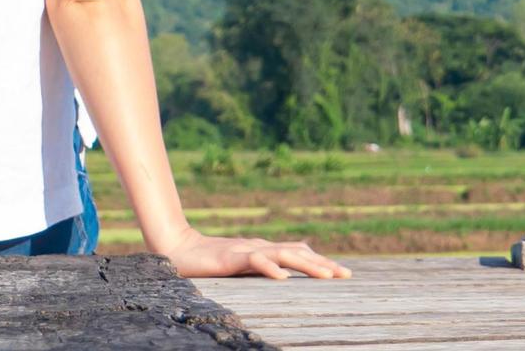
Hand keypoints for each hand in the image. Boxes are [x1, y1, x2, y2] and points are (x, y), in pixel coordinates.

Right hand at [156, 231, 348, 279]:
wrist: (178, 249)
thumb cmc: (209, 261)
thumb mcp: (242, 265)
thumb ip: (262, 266)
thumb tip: (286, 273)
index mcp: (264, 249)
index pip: (299, 252)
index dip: (321, 261)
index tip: (344, 274)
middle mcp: (260, 246)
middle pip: (298, 252)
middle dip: (323, 264)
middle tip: (346, 275)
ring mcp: (246, 250)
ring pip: (282, 254)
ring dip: (307, 265)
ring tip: (326, 276)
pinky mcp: (231, 257)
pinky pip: (254, 261)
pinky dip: (270, 268)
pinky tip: (283, 278)